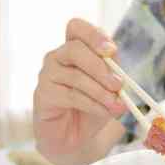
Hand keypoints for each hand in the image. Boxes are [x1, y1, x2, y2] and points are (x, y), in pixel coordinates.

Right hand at [33, 18, 125, 164]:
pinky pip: (71, 95)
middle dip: (101, 67)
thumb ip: (113, 75)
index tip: (111, 51)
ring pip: (76, 76)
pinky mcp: (43, 95)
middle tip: (119, 85)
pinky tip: (104, 111)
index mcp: (74, 47)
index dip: (93, 35)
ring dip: (100, 91)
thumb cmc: (91, 106)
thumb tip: (122, 79)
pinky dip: (92, 104)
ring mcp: (47, 74)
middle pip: (75, 48)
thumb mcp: (108, 88)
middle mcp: (57, 56)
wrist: (74, 136)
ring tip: (116, 105)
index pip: (76, 27)